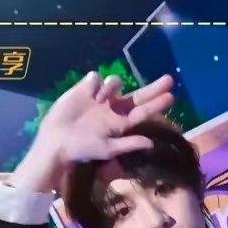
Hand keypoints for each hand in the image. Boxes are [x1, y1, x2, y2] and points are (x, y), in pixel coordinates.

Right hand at [10, 72, 174, 192]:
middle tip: (169, 80)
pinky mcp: (85, 89)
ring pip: (116, 81)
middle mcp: (114, 108)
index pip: (143, 111)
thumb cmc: (82, 149)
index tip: (171, 97)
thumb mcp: (107, 149)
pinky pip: (96, 78)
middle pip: (138, 94)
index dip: (157, 104)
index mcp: (121, 123)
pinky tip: (90, 95)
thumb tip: (151, 143)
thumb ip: (128, 144)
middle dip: (154, 87)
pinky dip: (96, 84)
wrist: (56, 142)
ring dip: (112, 86)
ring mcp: (101, 97)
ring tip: (100, 99)